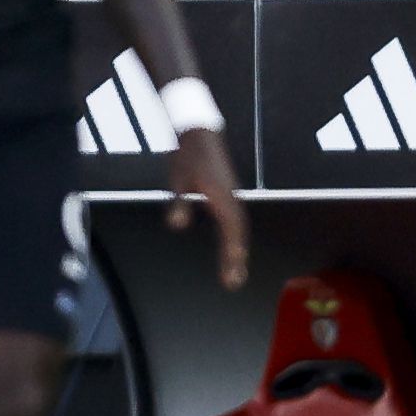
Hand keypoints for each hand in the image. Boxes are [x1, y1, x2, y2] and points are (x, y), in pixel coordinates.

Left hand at [167, 127, 246, 291]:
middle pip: (238, 232)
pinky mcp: (227, 196)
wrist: (199, 133)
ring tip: (234, 273)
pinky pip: (234, 221)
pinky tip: (231, 250)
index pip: (232, 228)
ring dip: (237, 251)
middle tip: (233, 282)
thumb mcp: (178, 178)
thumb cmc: (188, 154)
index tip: (232, 270)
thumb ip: (179, 202)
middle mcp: (230, 198)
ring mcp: (230, 197)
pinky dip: (234, 238)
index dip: (232, 250)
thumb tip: (176, 224)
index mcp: (220, 195)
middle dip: (236, 258)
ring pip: (238, 228)